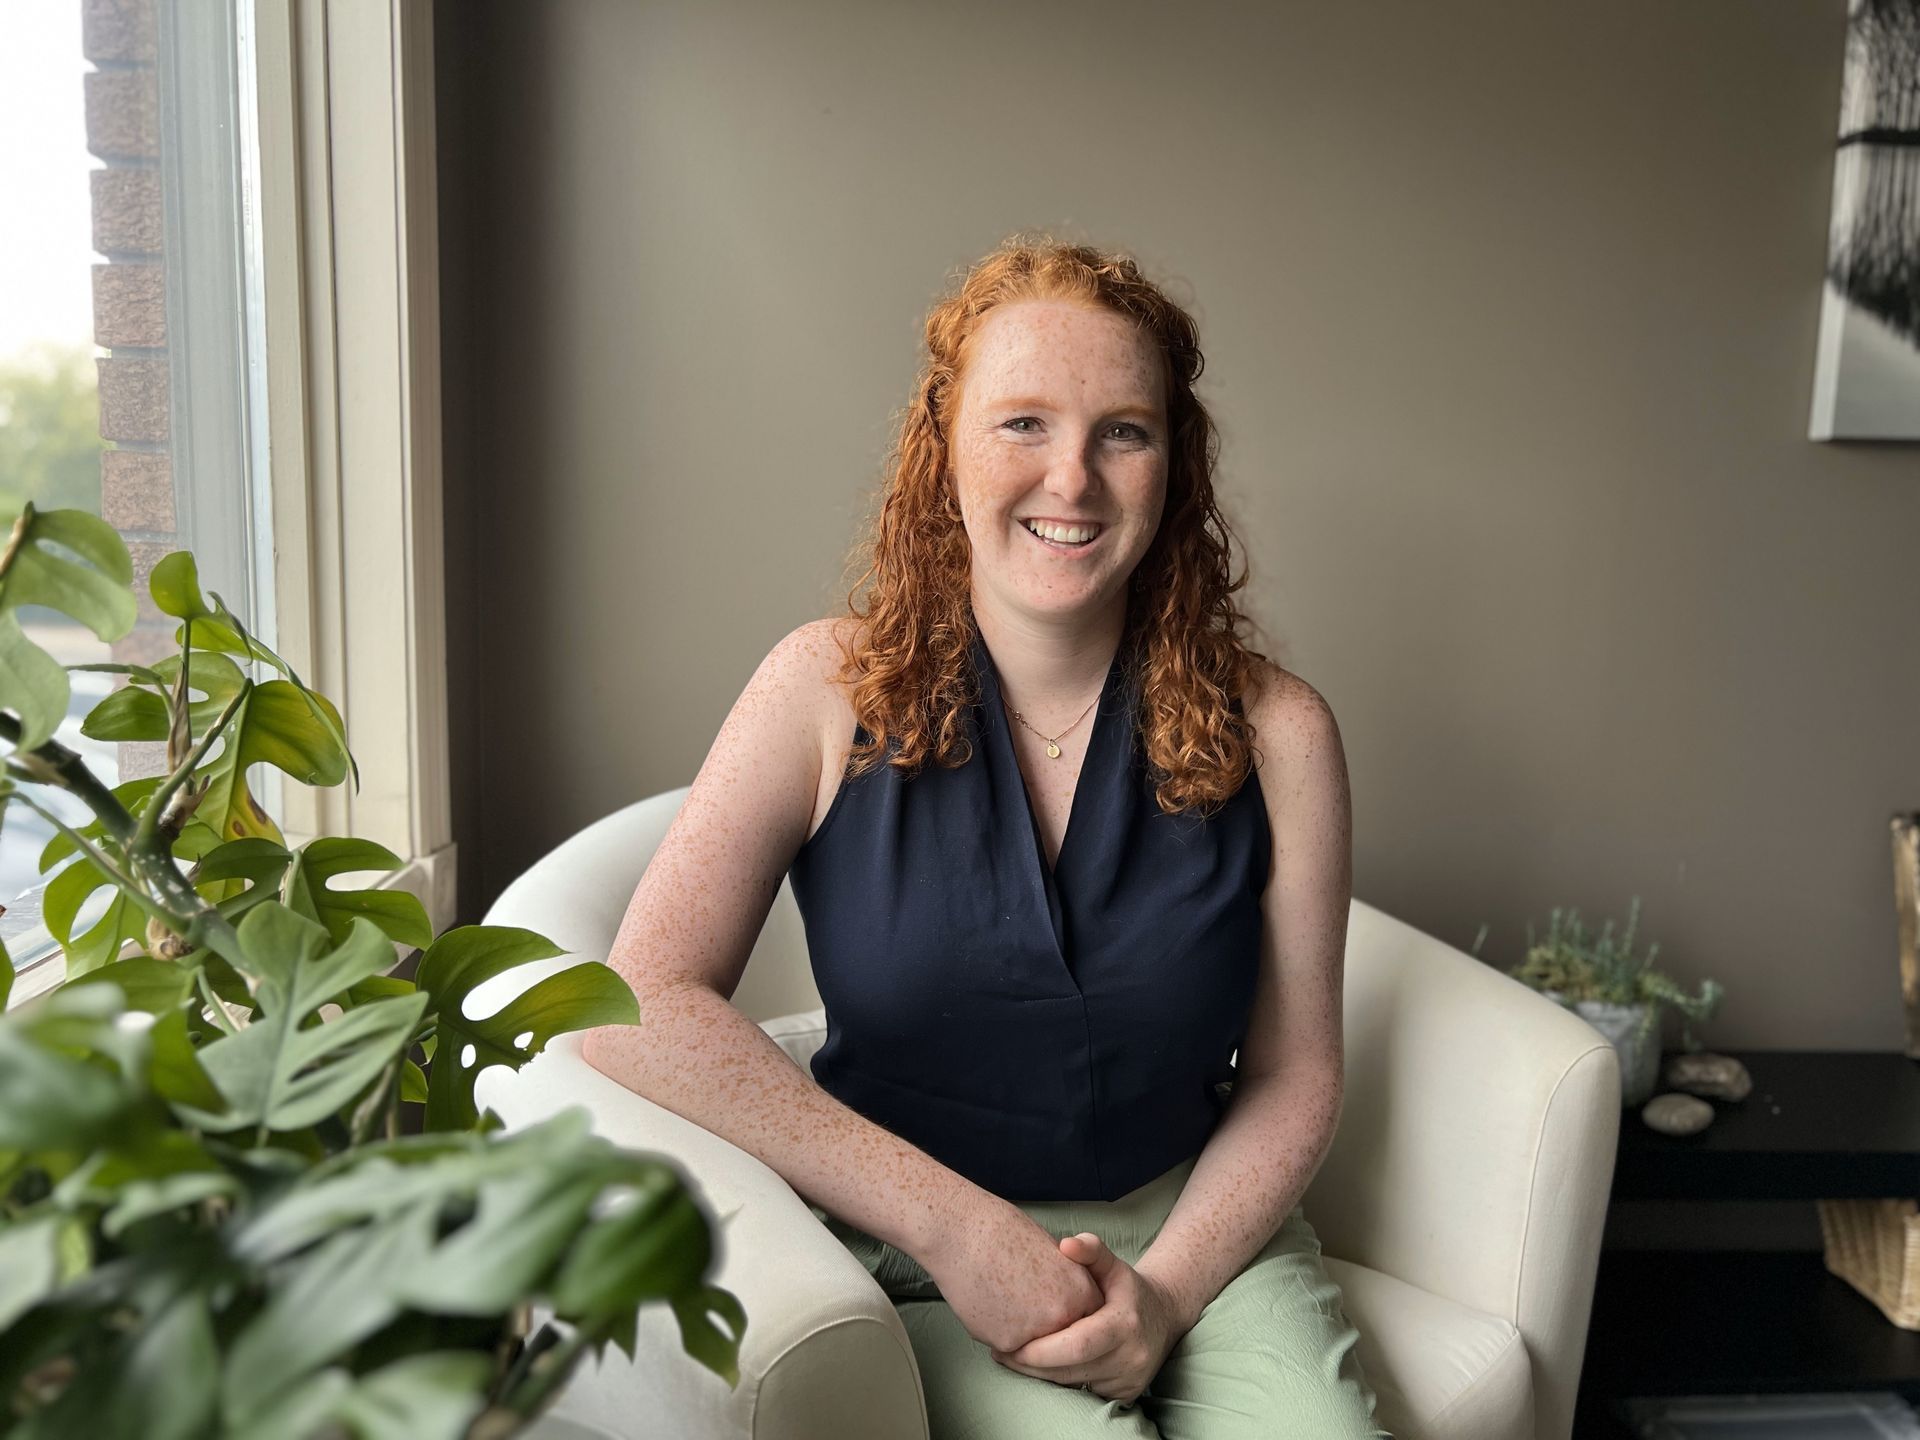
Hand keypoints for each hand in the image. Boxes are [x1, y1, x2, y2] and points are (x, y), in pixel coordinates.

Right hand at [916, 1194, 1105, 1354]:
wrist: (964, 1233)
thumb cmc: (1003, 1232)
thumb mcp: (1052, 1253)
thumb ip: (1065, 1284)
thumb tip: (1065, 1302)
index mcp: (1081, 1292)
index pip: (1087, 1321)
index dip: (1070, 1315)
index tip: (1054, 1307)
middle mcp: (1063, 1317)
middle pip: (1062, 1338)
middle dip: (1047, 1330)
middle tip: (1025, 1307)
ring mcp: (1036, 1334)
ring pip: (1033, 1347)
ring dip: (1022, 1332)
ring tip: (1002, 1299)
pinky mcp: (1006, 1343)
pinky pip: (1006, 1345)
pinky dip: (996, 1329)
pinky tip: (985, 1302)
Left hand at [986, 1232, 1185, 1404]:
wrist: (1164, 1316)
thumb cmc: (1128, 1288)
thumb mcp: (1113, 1264)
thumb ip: (1091, 1250)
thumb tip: (1065, 1244)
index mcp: (1124, 1323)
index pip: (1077, 1345)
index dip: (1040, 1350)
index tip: (1009, 1343)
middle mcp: (1130, 1357)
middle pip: (1069, 1371)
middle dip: (1030, 1366)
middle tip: (999, 1352)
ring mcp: (1129, 1380)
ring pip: (1072, 1386)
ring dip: (1039, 1376)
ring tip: (1010, 1358)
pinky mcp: (1126, 1395)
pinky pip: (1082, 1394)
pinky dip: (1058, 1382)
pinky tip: (1039, 1368)